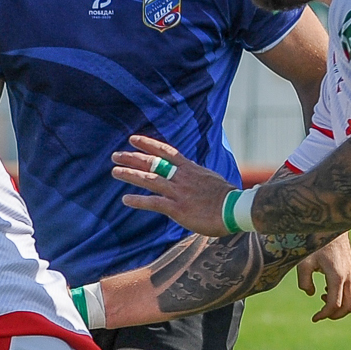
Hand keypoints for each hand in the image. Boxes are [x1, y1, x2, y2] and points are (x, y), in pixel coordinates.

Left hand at [111, 135, 234, 235]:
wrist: (236, 210)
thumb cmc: (226, 198)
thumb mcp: (210, 179)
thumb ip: (196, 175)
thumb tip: (189, 172)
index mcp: (190, 169)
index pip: (166, 151)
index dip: (148, 144)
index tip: (133, 139)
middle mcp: (182, 177)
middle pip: (153, 163)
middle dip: (133, 158)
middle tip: (115, 155)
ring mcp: (179, 192)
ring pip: (150, 179)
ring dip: (130, 174)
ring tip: (115, 171)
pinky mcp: (178, 208)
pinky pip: (154, 203)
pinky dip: (139, 201)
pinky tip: (125, 200)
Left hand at [294, 232, 350, 320]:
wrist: (332, 228)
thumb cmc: (315, 244)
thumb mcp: (303, 263)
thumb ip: (304, 281)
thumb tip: (311, 294)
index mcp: (337, 276)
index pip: (334, 304)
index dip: (324, 314)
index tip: (314, 318)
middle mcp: (349, 277)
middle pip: (349, 306)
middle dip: (335, 315)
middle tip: (320, 315)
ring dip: (339, 307)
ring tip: (322, 300)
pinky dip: (342, 298)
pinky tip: (326, 292)